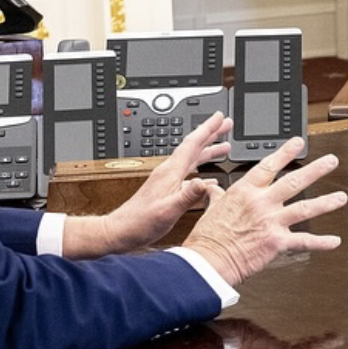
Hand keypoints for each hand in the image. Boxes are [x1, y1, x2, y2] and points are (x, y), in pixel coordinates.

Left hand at [67, 113, 233, 258]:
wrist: (120, 231)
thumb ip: (187, 196)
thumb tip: (205, 181)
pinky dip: (202, 172)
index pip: (192, 144)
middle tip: (226, 125)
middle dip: (211, 134)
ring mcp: (167, 180)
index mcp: (170, 172)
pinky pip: (189, 175)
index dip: (208, 128)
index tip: (220, 117)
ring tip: (224, 147)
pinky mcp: (166, 190)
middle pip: (194, 147)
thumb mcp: (167, 210)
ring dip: (208, 151)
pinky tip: (210, 179)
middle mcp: (169, 172)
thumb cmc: (140, 222)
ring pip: (192, 160)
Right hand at [182, 138, 347, 286]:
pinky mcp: (277, 242)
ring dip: (326, 202)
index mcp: (245, 191)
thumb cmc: (208, 237)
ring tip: (341, 197)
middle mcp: (261, 203)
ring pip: (305, 208)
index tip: (298, 142)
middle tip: (331, 161)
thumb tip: (212, 188)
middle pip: (294, 181)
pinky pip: (304, 241)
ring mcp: (271, 222)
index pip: (269, 166)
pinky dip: (322, 242)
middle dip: (316, 170)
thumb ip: (216, 195)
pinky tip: (335, 241)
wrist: (208, 260)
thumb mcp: (211, 208)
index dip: (285, 153)